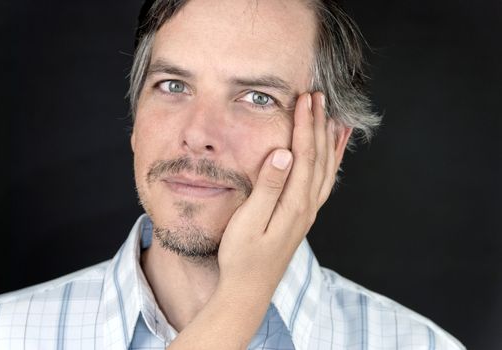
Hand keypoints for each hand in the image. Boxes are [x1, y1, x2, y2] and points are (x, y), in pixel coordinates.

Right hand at [168, 92, 347, 348]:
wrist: (248, 290)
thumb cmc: (242, 257)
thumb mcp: (248, 222)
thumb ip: (267, 187)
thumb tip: (283, 154)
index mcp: (293, 204)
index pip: (303, 155)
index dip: (305, 125)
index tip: (304, 99)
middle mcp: (307, 207)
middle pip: (319, 158)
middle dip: (319, 125)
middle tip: (317, 97)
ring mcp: (308, 213)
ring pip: (326, 170)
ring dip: (329, 141)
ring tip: (333, 117)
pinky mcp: (303, 218)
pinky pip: (324, 185)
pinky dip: (331, 165)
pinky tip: (332, 154)